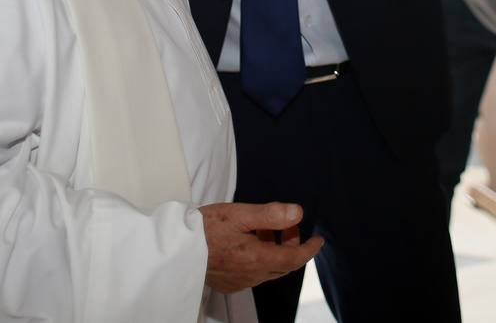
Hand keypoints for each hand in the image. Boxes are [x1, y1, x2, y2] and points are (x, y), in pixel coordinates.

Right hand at [199, 201, 322, 292]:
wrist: (177, 249)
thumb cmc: (205, 228)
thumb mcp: (238, 214)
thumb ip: (269, 214)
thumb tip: (297, 212)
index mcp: (257, 258)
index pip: (294, 258)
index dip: (309, 249)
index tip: (319, 240)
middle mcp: (252, 275)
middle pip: (282, 264)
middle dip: (292, 245)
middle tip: (289, 225)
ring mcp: (239, 281)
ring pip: (268, 268)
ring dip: (274, 249)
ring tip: (265, 228)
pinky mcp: (228, 283)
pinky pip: (253, 273)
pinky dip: (260, 257)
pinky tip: (248, 242)